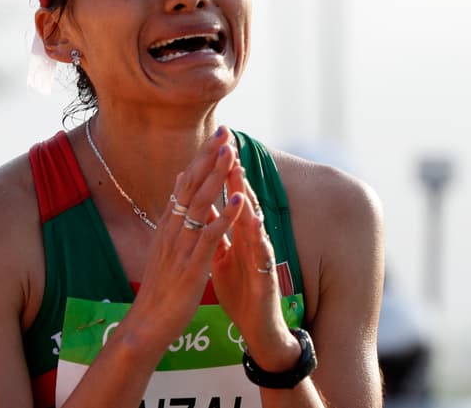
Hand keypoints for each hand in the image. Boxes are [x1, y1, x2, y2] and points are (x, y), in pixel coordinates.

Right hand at [123, 126, 240, 347]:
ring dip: (217, 177)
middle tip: (226, 131)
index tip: (217, 135)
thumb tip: (176, 193)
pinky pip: (211, 236)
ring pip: (201, 204)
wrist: (147, 324)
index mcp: (168, 225)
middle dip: (210, 157)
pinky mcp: (192, 265)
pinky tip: (240, 201)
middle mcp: (172, 230)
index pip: (185, 183)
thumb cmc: (160, 289)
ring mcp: (181, 246)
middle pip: (192, 185)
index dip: (202, 158)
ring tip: (232, 154)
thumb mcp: (164, 248)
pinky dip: (226, 216)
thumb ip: (172, 221)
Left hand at [210, 152, 299, 370]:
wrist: (256, 326)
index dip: (221, 173)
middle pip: (243, 202)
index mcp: (237, 234)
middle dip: (235, 175)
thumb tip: (204, 203)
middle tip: (228, 145)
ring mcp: (260, 256)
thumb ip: (215, 229)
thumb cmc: (240, 289)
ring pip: (254, 222)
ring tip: (240, 173)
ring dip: (247, 197)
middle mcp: (251, 240)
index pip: (229, 198)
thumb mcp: (221, 255)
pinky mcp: (266, 275)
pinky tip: (255, 222)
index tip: (212, 146)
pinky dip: (258, 237)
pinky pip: (262, 254)